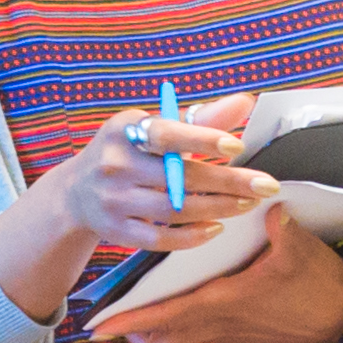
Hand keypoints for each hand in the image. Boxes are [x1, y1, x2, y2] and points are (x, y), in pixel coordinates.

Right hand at [57, 93, 270, 259]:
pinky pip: (160, 239)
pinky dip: (192, 236)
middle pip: (179, 177)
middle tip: (266, 186)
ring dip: (218, 208)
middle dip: (228, 182)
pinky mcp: (116, 231)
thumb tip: (244, 103)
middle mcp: (115, 165)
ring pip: (175, 210)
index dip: (202, 139)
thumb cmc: (127, 152)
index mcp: (124, 131)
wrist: (76, 192)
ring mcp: (113, 201)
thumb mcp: (153, 128)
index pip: (166, 134)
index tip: (237, 145)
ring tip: (247, 203)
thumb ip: (200, 118)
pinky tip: (216, 227)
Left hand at [107, 206, 342, 342]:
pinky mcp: (239, 334)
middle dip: (133, 330)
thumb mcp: (297, 248)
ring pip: (176, 341)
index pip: (165, 314)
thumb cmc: (320, 284)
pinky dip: (182, 321)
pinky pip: (198, 333)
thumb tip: (263, 200)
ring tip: (141, 307)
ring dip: (156, 328)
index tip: (98, 325)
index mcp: (223, 300)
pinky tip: (185, 296)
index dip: (129, 320)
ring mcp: (228, 333)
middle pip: (159, 340)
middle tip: (114, 314)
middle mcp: (218, 323)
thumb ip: (275, 225)